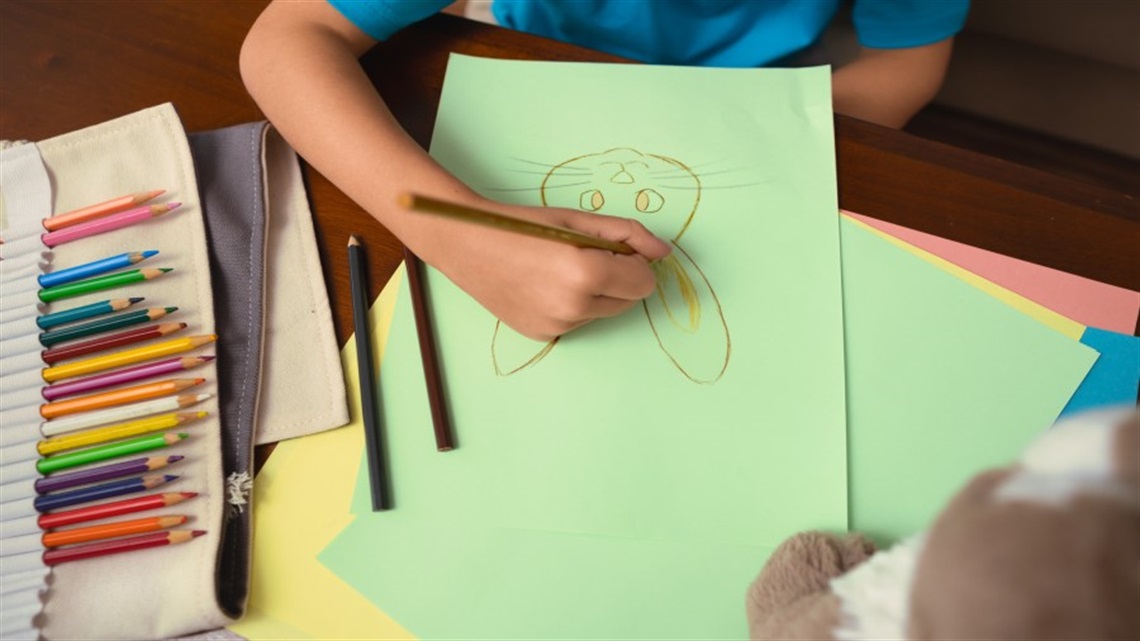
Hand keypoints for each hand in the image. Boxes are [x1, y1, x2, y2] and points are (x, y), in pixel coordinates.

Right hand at [421, 198, 671, 340]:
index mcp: (587, 271)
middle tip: (583, 255)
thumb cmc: (522, 225)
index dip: (635, 263)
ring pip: (603, 312)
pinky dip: (571, 306)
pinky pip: (577, 322)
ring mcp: (558, 325)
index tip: (614, 249)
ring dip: (595, 293)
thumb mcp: (578, 220)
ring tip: (557, 269)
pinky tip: (543, 286)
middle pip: (628, 301)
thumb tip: (664, 252)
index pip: (644, 283)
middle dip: (618, 279)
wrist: (467, 245)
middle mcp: (575, 306)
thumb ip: (628, 234)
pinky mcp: (543, 336)